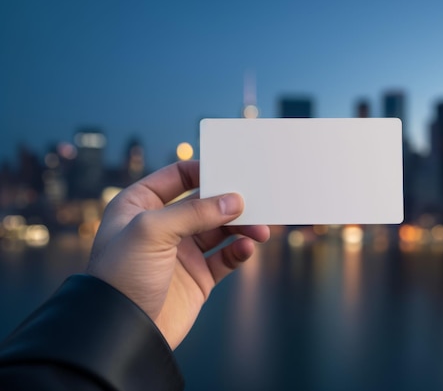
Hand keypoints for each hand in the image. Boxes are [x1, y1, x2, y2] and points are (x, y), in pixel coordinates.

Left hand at [86, 161, 269, 348]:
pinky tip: (245, 249)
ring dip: (241, 226)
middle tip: (255, 203)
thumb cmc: (121, 277)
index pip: (177, 177)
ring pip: (220, 229)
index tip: (231, 170)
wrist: (121, 335)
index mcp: (140, 206)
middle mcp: (161, 226)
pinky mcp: (197, 277)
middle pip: (205, 202)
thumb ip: (194, 212)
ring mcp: (180, 252)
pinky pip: (225, 258)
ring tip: (260, 231)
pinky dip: (238, 251)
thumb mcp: (151, 231)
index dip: (204, 171)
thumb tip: (233, 201)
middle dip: (230, 201)